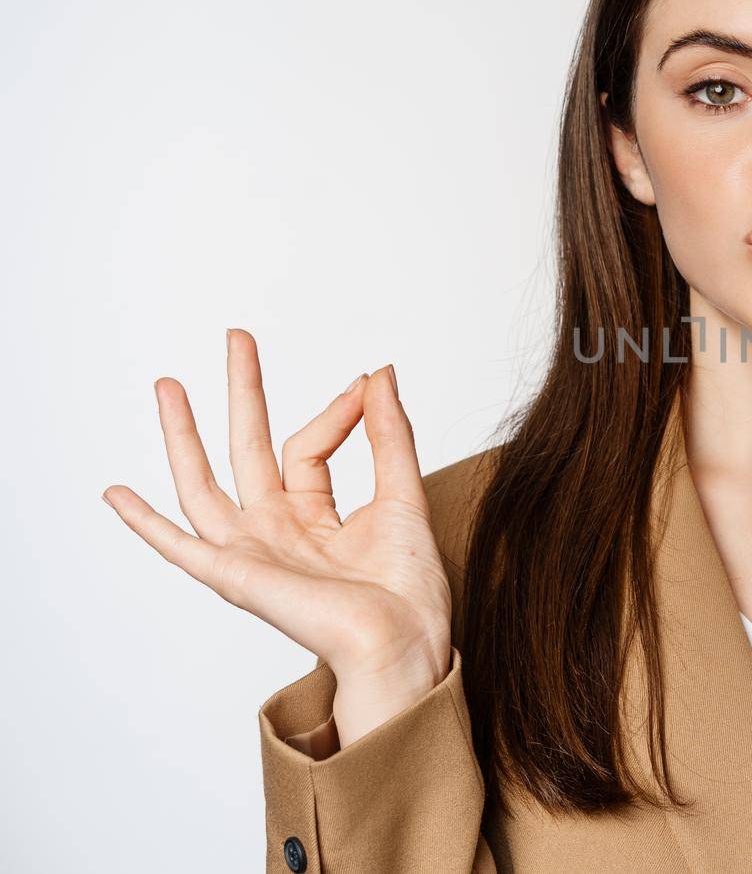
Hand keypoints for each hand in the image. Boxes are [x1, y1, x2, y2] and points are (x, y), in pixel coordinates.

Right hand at [102, 329, 452, 706]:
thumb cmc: (409, 588)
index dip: (336, 411)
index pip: (308, 446)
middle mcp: (277, 532)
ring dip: (183, 435)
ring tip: (170, 386)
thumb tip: (378, 374)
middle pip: (246, 450)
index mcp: (314, 517)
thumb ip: (388, 435)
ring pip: (204, 485)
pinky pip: (180, 547)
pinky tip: (116, 492)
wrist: (405, 640)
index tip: (365, 386)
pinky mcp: (236, 576)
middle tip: (237, 338)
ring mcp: (253, 552)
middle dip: (241, 392)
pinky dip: (145, 522)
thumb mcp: (402, 493)